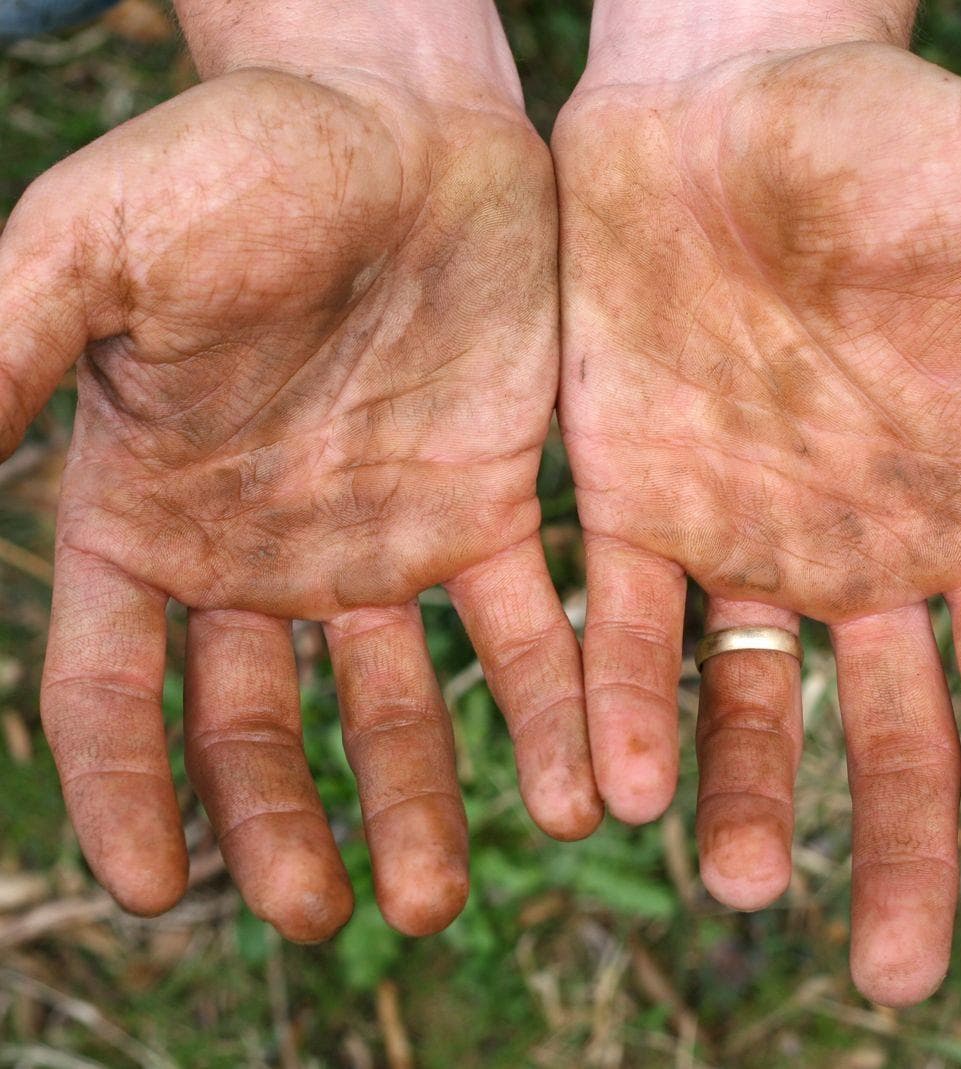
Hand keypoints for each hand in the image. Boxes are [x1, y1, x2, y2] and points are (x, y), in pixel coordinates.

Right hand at [0, 56, 600, 940]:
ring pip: (393, 705)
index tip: (162, 892)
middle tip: (328, 917)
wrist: (404, 123)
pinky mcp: (488, 513)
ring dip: (416, 803)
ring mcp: (381, 542)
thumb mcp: (95, 248)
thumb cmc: (244, 163)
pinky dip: (544, 712)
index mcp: (147, 514)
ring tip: (441, 895)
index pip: (110, 690)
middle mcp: (263, 554)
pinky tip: (573, 788)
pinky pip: (520, 635)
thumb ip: (5, 355)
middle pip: (258, 729)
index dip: (126, 794)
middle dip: (286, 827)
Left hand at [555, 28, 960, 1003]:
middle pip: (886, 734)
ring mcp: (729, 530)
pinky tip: (621, 787)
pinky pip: (618, 629)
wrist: (708, 113)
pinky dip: (622, 706)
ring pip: (745, 701)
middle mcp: (844, 541)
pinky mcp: (624, 500)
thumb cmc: (868, 138)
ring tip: (733, 886)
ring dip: (745, 798)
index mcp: (957, 500)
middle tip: (889, 976)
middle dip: (894, 849)